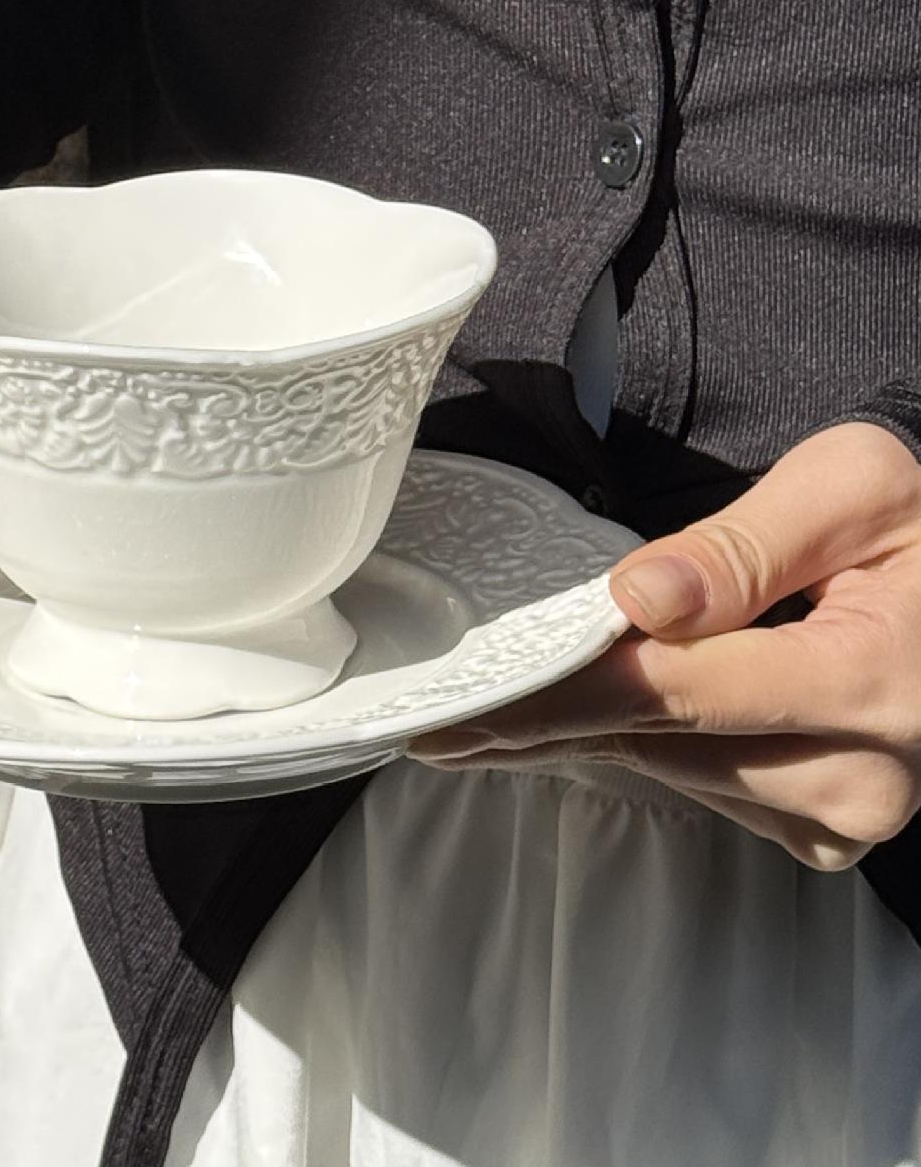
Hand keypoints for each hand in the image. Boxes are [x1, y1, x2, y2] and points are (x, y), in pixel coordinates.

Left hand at [407, 422, 920, 869]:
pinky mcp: (823, 827)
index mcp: (867, 683)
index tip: (461, 709)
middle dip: (546, 715)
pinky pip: (699, 785)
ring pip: (668, 767)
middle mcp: (860, 775)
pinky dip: (641, 743)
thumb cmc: (915, 520)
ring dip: (586, 730)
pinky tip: (592, 710)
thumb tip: (639, 597)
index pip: (671, 691)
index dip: (556, 694)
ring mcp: (843, 814)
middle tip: (440, 714)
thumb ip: (741, 543)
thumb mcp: (849, 486)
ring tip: (503, 700)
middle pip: (659, 739)